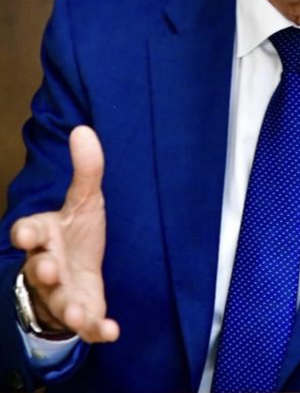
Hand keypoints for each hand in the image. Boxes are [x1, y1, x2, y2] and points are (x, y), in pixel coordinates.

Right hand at [10, 126, 119, 343]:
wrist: (77, 272)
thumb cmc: (75, 233)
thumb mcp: (84, 199)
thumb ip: (86, 170)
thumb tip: (83, 129)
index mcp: (44, 235)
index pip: (27, 231)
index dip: (25, 232)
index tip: (25, 233)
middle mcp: (48, 265)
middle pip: (38, 270)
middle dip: (42, 270)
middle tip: (48, 269)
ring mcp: (63, 292)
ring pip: (59, 303)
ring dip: (67, 307)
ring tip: (77, 312)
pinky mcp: (82, 312)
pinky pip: (88, 326)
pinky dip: (98, 330)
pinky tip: (111, 331)